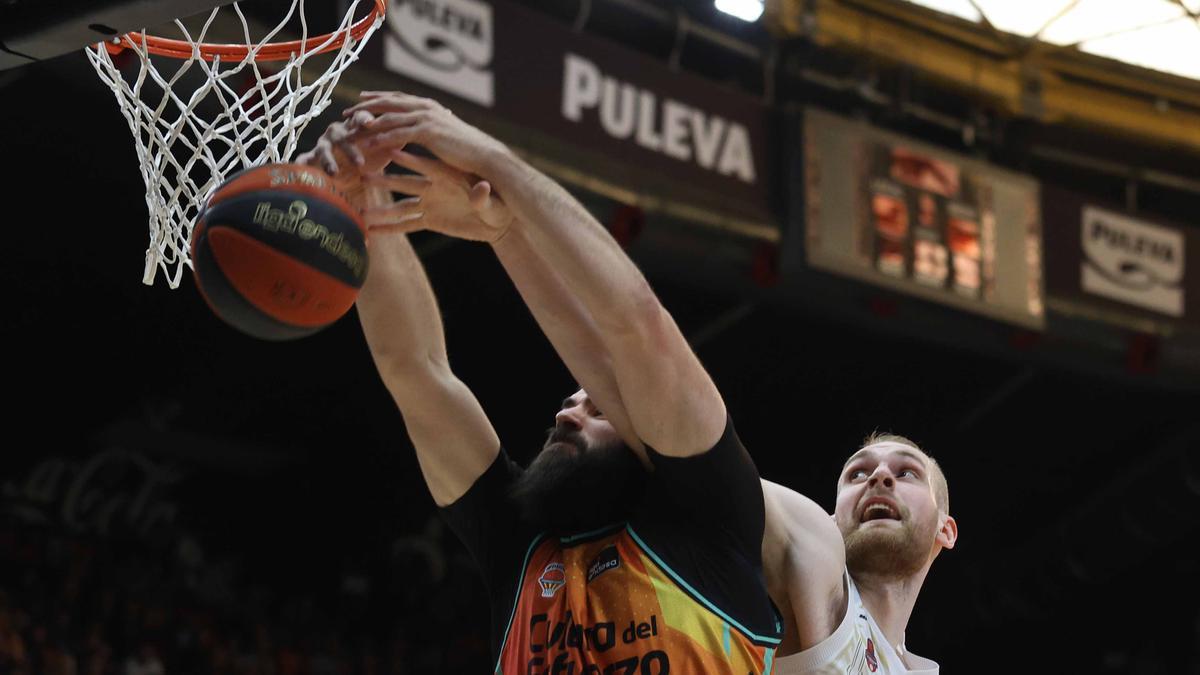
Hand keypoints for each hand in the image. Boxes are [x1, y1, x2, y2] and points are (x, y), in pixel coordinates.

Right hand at [294, 111, 392, 209]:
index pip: (360, 118)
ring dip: (328, 160)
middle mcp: (338, 132)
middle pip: (341, 136)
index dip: (363, 119)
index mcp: (355, 126)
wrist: (356, 174)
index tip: (370, 123)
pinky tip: (298, 168)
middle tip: (360, 163)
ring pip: (323, 149)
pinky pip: (305, 160)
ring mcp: (324, 145)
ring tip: (334, 173)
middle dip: (349, 148)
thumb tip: (412, 130)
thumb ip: (395, 139)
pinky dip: (302, 163)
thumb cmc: (374, 156)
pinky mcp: (313, 158)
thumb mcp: (385, 148)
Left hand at [342, 91, 512, 178]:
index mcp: (431, 107)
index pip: (399, 98)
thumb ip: (435, 128)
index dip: (379, 97)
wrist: (486, 156)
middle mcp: (427, 108)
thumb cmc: (469, 151)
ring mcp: (427, 118)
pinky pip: (398, 134)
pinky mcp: (428, 133)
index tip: (362, 99)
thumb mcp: (448, 134)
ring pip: (390, 117)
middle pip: (389, 102)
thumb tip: (429, 128)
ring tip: (351, 128)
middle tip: (348, 110)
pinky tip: (368, 145)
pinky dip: (381, 138)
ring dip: (368, 121)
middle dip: (366, 105)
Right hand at [363, 150, 514, 243]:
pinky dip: (389, 228)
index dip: (410, 160)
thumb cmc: (499, 207)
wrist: (498, 223)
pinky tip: (371, 229)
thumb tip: (482, 188)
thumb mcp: (492, 203)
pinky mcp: (430, 221)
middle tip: (363, 174)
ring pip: (400, 206)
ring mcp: (430, 205)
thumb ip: (482, 196)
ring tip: (359, 208)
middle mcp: (434, 189)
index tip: (392, 151)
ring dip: (381, 208)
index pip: (426, 166)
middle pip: (405, 184)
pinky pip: (407, 225)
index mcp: (448, 179)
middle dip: (384, 181)